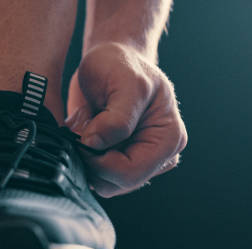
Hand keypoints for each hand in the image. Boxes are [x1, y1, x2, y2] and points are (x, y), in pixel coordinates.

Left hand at [66, 43, 186, 197]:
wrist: (108, 61)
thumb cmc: (121, 65)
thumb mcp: (124, 83)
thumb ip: (115, 118)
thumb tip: (94, 145)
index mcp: (168, 139)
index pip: (131, 172)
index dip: (101, 162)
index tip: (83, 138)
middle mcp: (157, 156)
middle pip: (117, 183)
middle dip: (92, 160)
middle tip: (82, 130)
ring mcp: (137, 160)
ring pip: (104, 183)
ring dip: (86, 159)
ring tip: (86, 127)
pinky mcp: (117, 161)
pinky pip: (95, 175)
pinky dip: (83, 158)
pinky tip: (84, 134)